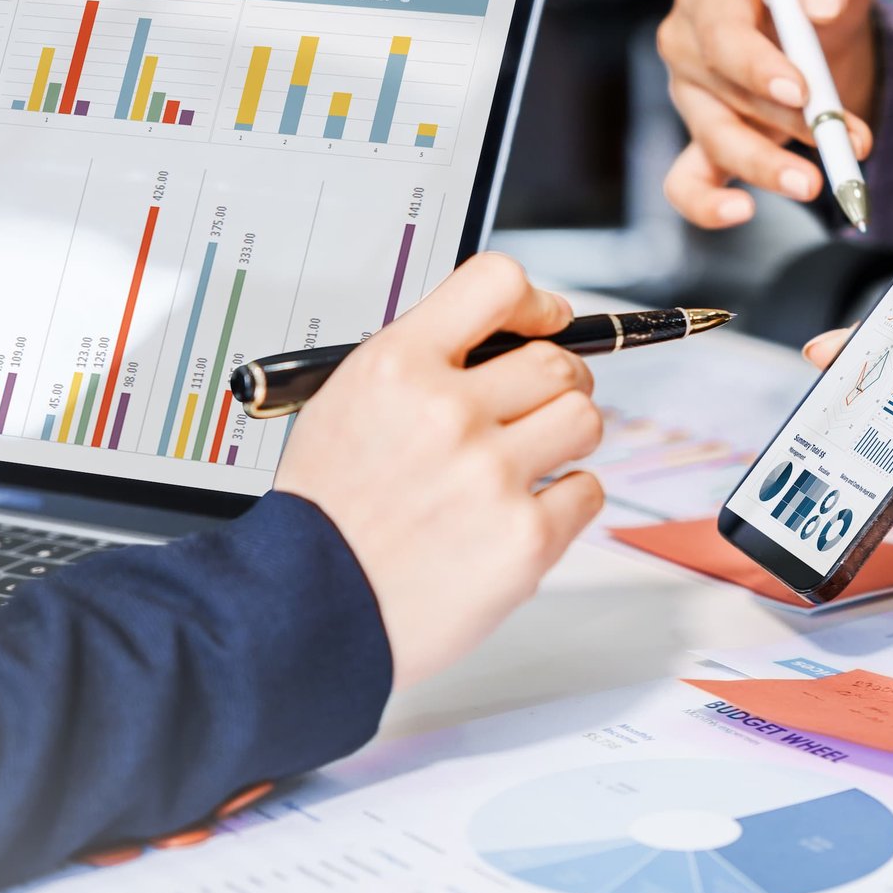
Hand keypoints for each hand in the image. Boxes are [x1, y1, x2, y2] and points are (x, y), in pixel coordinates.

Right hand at [275, 254, 604, 688]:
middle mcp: (446, 413)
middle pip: (558, 362)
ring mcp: (489, 476)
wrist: (305, 609)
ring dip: (568, 436)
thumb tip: (507, 337)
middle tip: (541, 406)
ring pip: (584, 419)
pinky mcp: (523, 538)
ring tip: (532, 461)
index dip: (536, 302)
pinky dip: (566, 501)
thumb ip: (424, 364)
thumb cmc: (328, 515)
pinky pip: (587, 491)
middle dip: (561, 381)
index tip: (547, 321)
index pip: (497, 283)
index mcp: (398, 367)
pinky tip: (522, 513)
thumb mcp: (349, 403)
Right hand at [657, 0, 878, 226]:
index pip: (720, 34)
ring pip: (716, 141)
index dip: (757, 66)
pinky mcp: (706, 140)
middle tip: (842, 143)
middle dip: (786, 123)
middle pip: (724, 94)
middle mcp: (687, 44)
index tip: (802, 91)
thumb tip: (818, 3)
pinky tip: (741, 212)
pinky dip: (705, 205)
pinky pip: (687, 183)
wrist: (824, 18)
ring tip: (814, 183)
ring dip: (766, 167)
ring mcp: (693, 98)